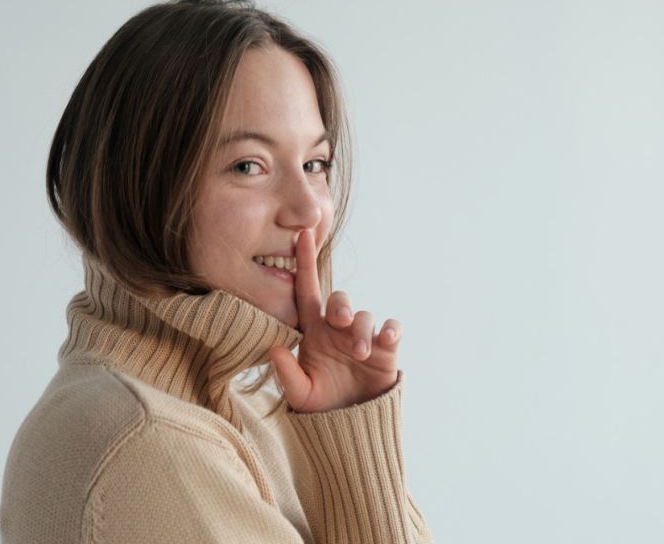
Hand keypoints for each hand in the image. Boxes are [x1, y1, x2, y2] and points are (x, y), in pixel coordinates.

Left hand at [269, 230, 401, 412]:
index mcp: (313, 332)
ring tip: (359, 353)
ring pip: (364, 315)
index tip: (302, 234)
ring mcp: (362, 338)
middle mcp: (337, 330)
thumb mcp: (299, 394)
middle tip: (338, 320)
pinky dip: (390, 329)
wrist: (350, 428)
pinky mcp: (385, 351)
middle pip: (339, 299)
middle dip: (340, 304)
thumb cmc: (319, 406)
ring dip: (361, 330)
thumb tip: (273, 349)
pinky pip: (390, 329)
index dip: (305, 263)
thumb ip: (286, 374)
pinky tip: (386, 338)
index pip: (306, 292)